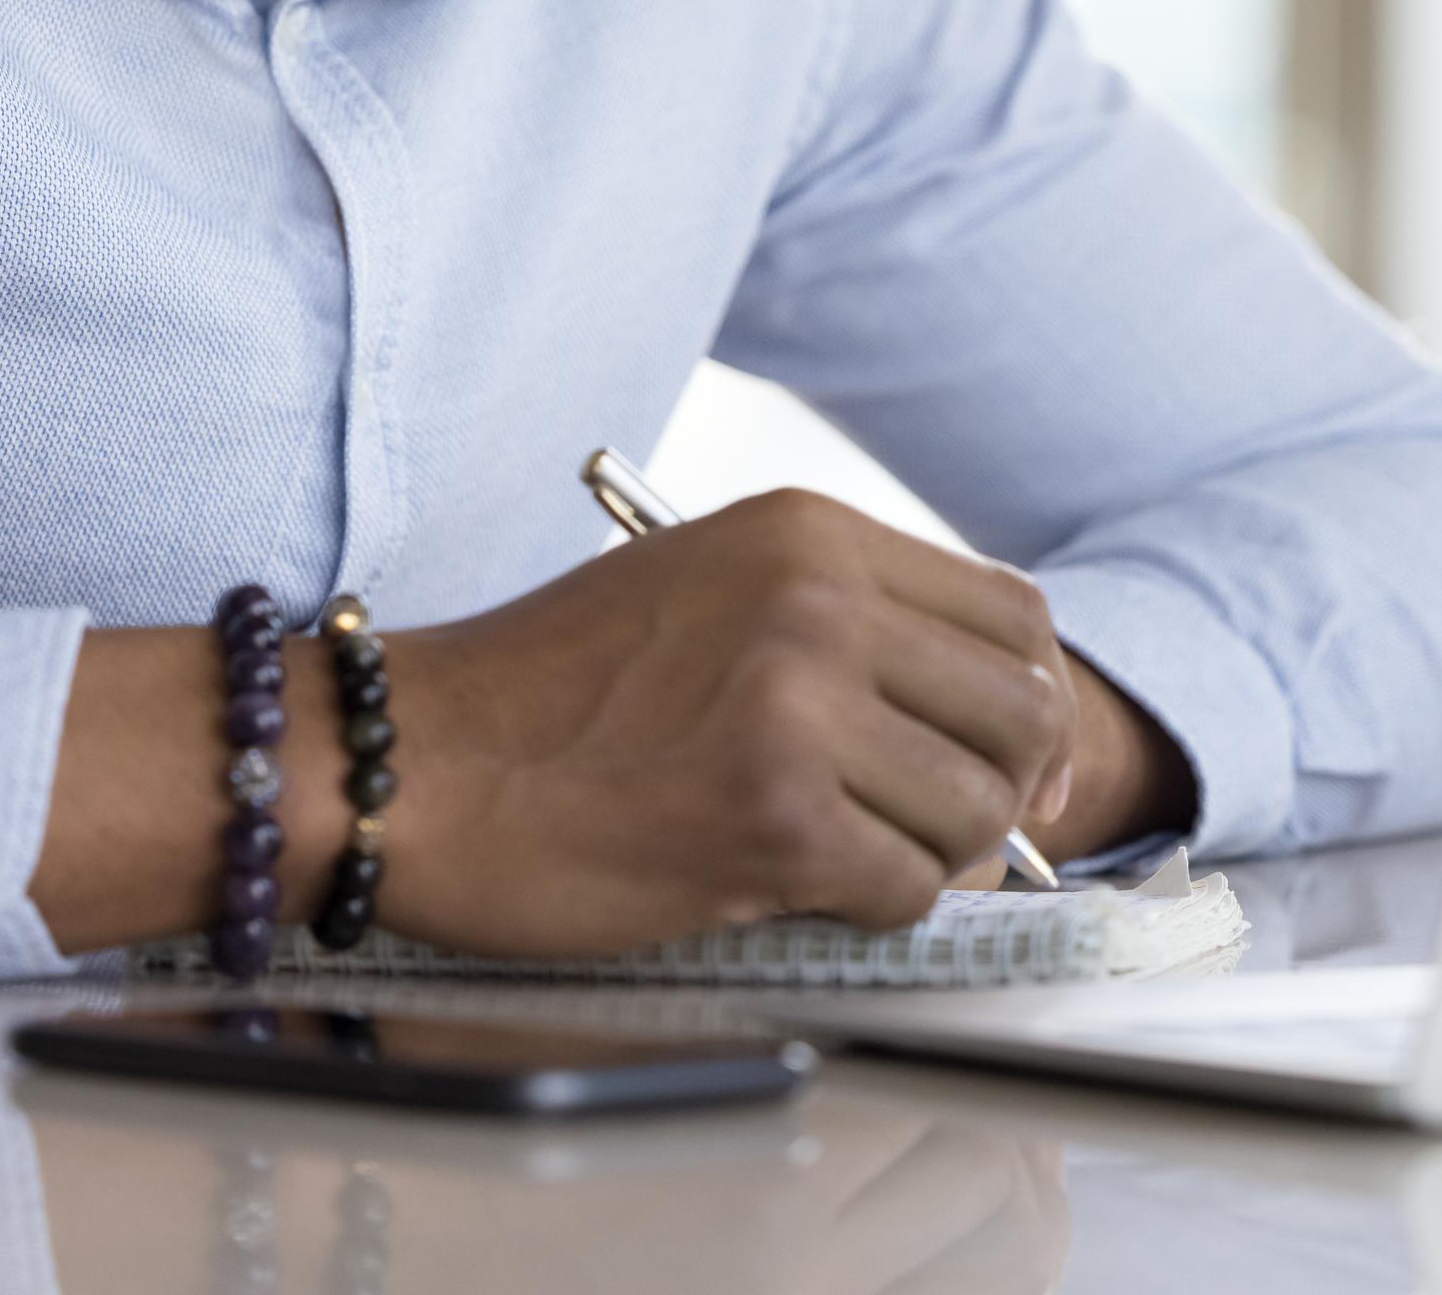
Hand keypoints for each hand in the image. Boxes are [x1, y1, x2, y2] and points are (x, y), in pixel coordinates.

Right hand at [382, 489, 1081, 955]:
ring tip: (833, 855)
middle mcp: (819, 601)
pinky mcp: (775, 816)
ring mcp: (801, 706)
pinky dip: (865, 906)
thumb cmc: (546, 693)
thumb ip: (844, 625)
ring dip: (922, 855)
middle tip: (939, 830)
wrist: (413, 761)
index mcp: (808, 534)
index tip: (1011, 762)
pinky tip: (786, 884)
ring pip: (973, 810)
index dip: (1029, 702)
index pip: (1010, 615)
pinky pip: (905, 887)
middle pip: (1021, 711)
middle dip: (1001, 789)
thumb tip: (995, 721)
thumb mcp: (707, 591)